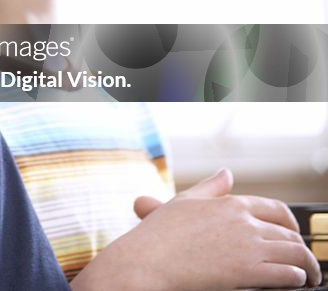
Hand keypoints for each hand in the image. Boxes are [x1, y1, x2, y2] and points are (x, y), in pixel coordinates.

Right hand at [71, 168, 321, 290]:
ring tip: (307, 277)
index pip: (276, 209)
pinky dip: (296, 278)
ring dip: (307, 266)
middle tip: (302, 260)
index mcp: (230, 204)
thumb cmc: (159, 235)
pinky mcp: (248, 272)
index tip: (291, 235)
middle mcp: (244, 222)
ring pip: (295, 254)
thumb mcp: (184, 202)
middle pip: (289, 233)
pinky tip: (293, 282)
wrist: (147, 261)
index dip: (289, 224)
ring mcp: (248, 247)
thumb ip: (210, 188)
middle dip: (300, 248)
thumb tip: (227, 173)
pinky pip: (288, 274)